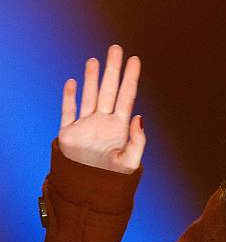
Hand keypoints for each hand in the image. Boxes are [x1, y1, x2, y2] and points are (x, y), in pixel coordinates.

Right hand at [58, 44, 145, 173]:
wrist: (90, 192)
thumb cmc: (114, 179)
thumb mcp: (131, 161)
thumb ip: (138, 141)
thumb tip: (139, 117)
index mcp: (121, 126)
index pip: (127, 96)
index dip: (131, 78)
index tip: (135, 60)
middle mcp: (104, 121)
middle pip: (109, 89)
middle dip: (112, 70)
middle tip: (116, 49)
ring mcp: (87, 125)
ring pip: (90, 96)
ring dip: (91, 78)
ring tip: (95, 60)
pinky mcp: (70, 133)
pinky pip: (69, 111)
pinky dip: (69, 97)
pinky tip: (72, 82)